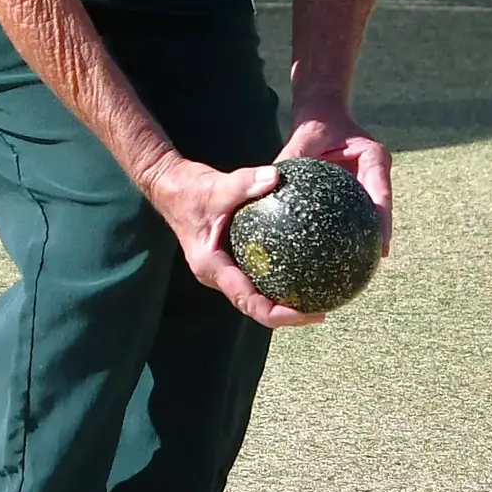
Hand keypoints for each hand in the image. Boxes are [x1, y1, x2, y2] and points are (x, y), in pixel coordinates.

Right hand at [143, 155, 325, 327]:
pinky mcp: (231, 258)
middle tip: (320, 309)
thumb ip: (245, 183)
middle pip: (255, 306)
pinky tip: (303, 267)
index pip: (248, 302)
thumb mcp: (217, 186)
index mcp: (212, 267)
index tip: (305, 313)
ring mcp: (224, 268)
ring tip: (317, 298)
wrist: (171, 185)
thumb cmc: (189, 190)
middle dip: (288, 313)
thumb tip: (276, 177)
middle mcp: (218, 274)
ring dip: (284, 300)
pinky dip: (278, 277)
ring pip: (256, 294)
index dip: (277, 314)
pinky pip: (257, 275)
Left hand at [277, 114, 393, 255]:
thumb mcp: (304, 139)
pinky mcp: (358, 187)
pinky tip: (334, 251)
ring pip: (372, 213)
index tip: (381, 247)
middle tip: (371, 265)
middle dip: (378, 237)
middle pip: (382, 210)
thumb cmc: (315, 123)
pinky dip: (349, 227)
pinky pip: (356, 210)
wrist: (322, 112)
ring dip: (368, 236)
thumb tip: (270, 184)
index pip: (382, 195)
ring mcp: (369, 181)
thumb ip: (291, 160)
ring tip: (359, 267)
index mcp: (374, 158)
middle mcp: (376, 172)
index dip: (384, 222)